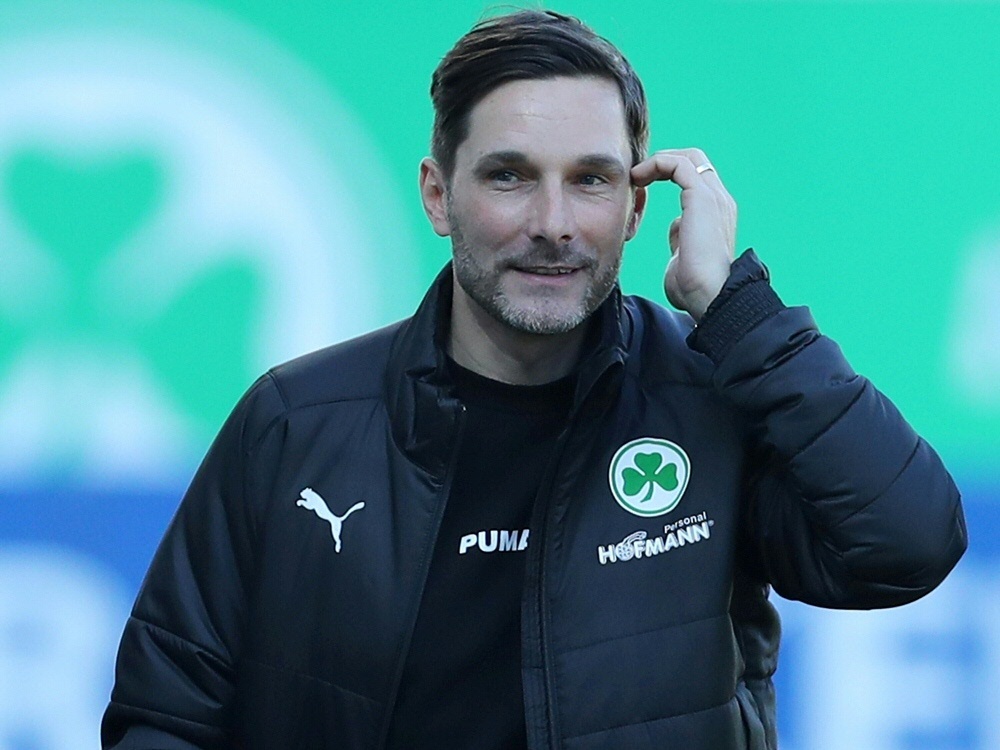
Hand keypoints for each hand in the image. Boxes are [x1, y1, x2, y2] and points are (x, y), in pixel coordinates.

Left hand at [630, 148, 736, 321]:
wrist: (710, 297)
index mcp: (716, 212)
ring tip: (635, 174)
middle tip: (637, 174)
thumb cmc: (695, 289)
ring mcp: (713, 197)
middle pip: (694, 159)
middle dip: (663, 160)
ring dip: (657, 161)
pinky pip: (678, 165)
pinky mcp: (701, 198)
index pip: (695, 177)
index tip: (641, 184)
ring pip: (687, 158)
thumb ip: (680, 239)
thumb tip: (676, 228)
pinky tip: (637, 178)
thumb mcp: (684, 257)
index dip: (668, 172)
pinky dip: (656, 164)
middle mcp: (719, 200)